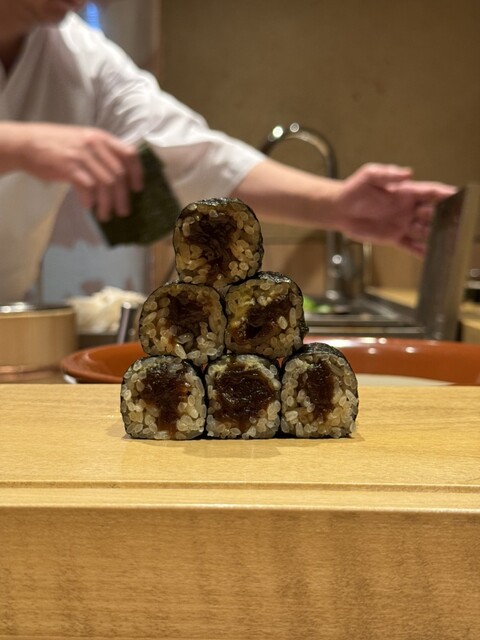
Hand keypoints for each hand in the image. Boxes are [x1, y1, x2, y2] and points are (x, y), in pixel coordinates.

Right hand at [15, 123, 143, 219]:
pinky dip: (89, 199)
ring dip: (107, 203)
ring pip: (105, 183)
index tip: (138, 189)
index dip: (137, 173)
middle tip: (122, 212)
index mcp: (101, 137)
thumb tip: (119, 179)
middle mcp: (94, 144)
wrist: (28, 143)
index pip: (129, 154)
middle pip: (119, 174)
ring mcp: (82, 155)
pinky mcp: (69, 166)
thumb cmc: (57, 145)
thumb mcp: (84, 142)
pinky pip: (87, 186)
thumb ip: (102, 155)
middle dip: (122, 197)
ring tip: (105, 215)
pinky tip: (88, 206)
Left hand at [335, 163, 456, 253]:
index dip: (445, 194)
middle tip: (456, 222)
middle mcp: (407, 208)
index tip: (458, 196)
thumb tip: (408, 173)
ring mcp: (401, 224)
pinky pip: (410, 245)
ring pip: (424, 231)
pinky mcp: (393, 238)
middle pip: (432, 213)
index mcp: (405, 192)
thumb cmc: (354, 189)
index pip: (430, 192)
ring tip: (447, 241)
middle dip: (444, 217)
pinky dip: (420, 251)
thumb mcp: (370, 175)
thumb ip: (389, 174)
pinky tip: (431, 256)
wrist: (339, 209)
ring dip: (435, 235)